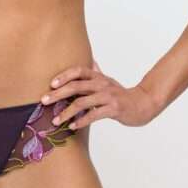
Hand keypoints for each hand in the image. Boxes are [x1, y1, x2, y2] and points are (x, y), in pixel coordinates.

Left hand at [42, 59, 160, 128]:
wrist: (143, 104)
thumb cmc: (121, 94)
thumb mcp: (108, 81)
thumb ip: (97, 72)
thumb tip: (90, 60)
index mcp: (98, 77)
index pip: (78, 71)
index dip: (64, 76)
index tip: (50, 84)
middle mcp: (102, 84)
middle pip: (76, 86)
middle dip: (58, 94)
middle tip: (43, 101)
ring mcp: (108, 96)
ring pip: (82, 102)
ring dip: (66, 112)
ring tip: (55, 120)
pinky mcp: (114, 109)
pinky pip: (94, 115)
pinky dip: (81, 121)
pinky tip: (72, 127)